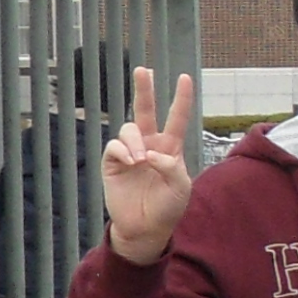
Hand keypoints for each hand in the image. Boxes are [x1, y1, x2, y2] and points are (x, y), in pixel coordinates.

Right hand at [100, 66, 196, 264]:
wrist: (146, 228)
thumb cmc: (168, 207)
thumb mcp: (180, 187)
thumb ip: (171, 167)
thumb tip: (151, 153)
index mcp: (170, 147)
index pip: (177, 118)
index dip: (181, 98)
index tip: (185, 77)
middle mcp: (149, 144)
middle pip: (145, 111)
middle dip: (143, 89)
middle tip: (143, 70)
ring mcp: (130, 152)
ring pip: (128, 128)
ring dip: (135, 141)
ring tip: (140, 160)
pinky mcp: (112, 162)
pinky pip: (114, 145)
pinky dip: (123, 150)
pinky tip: (131, 161)